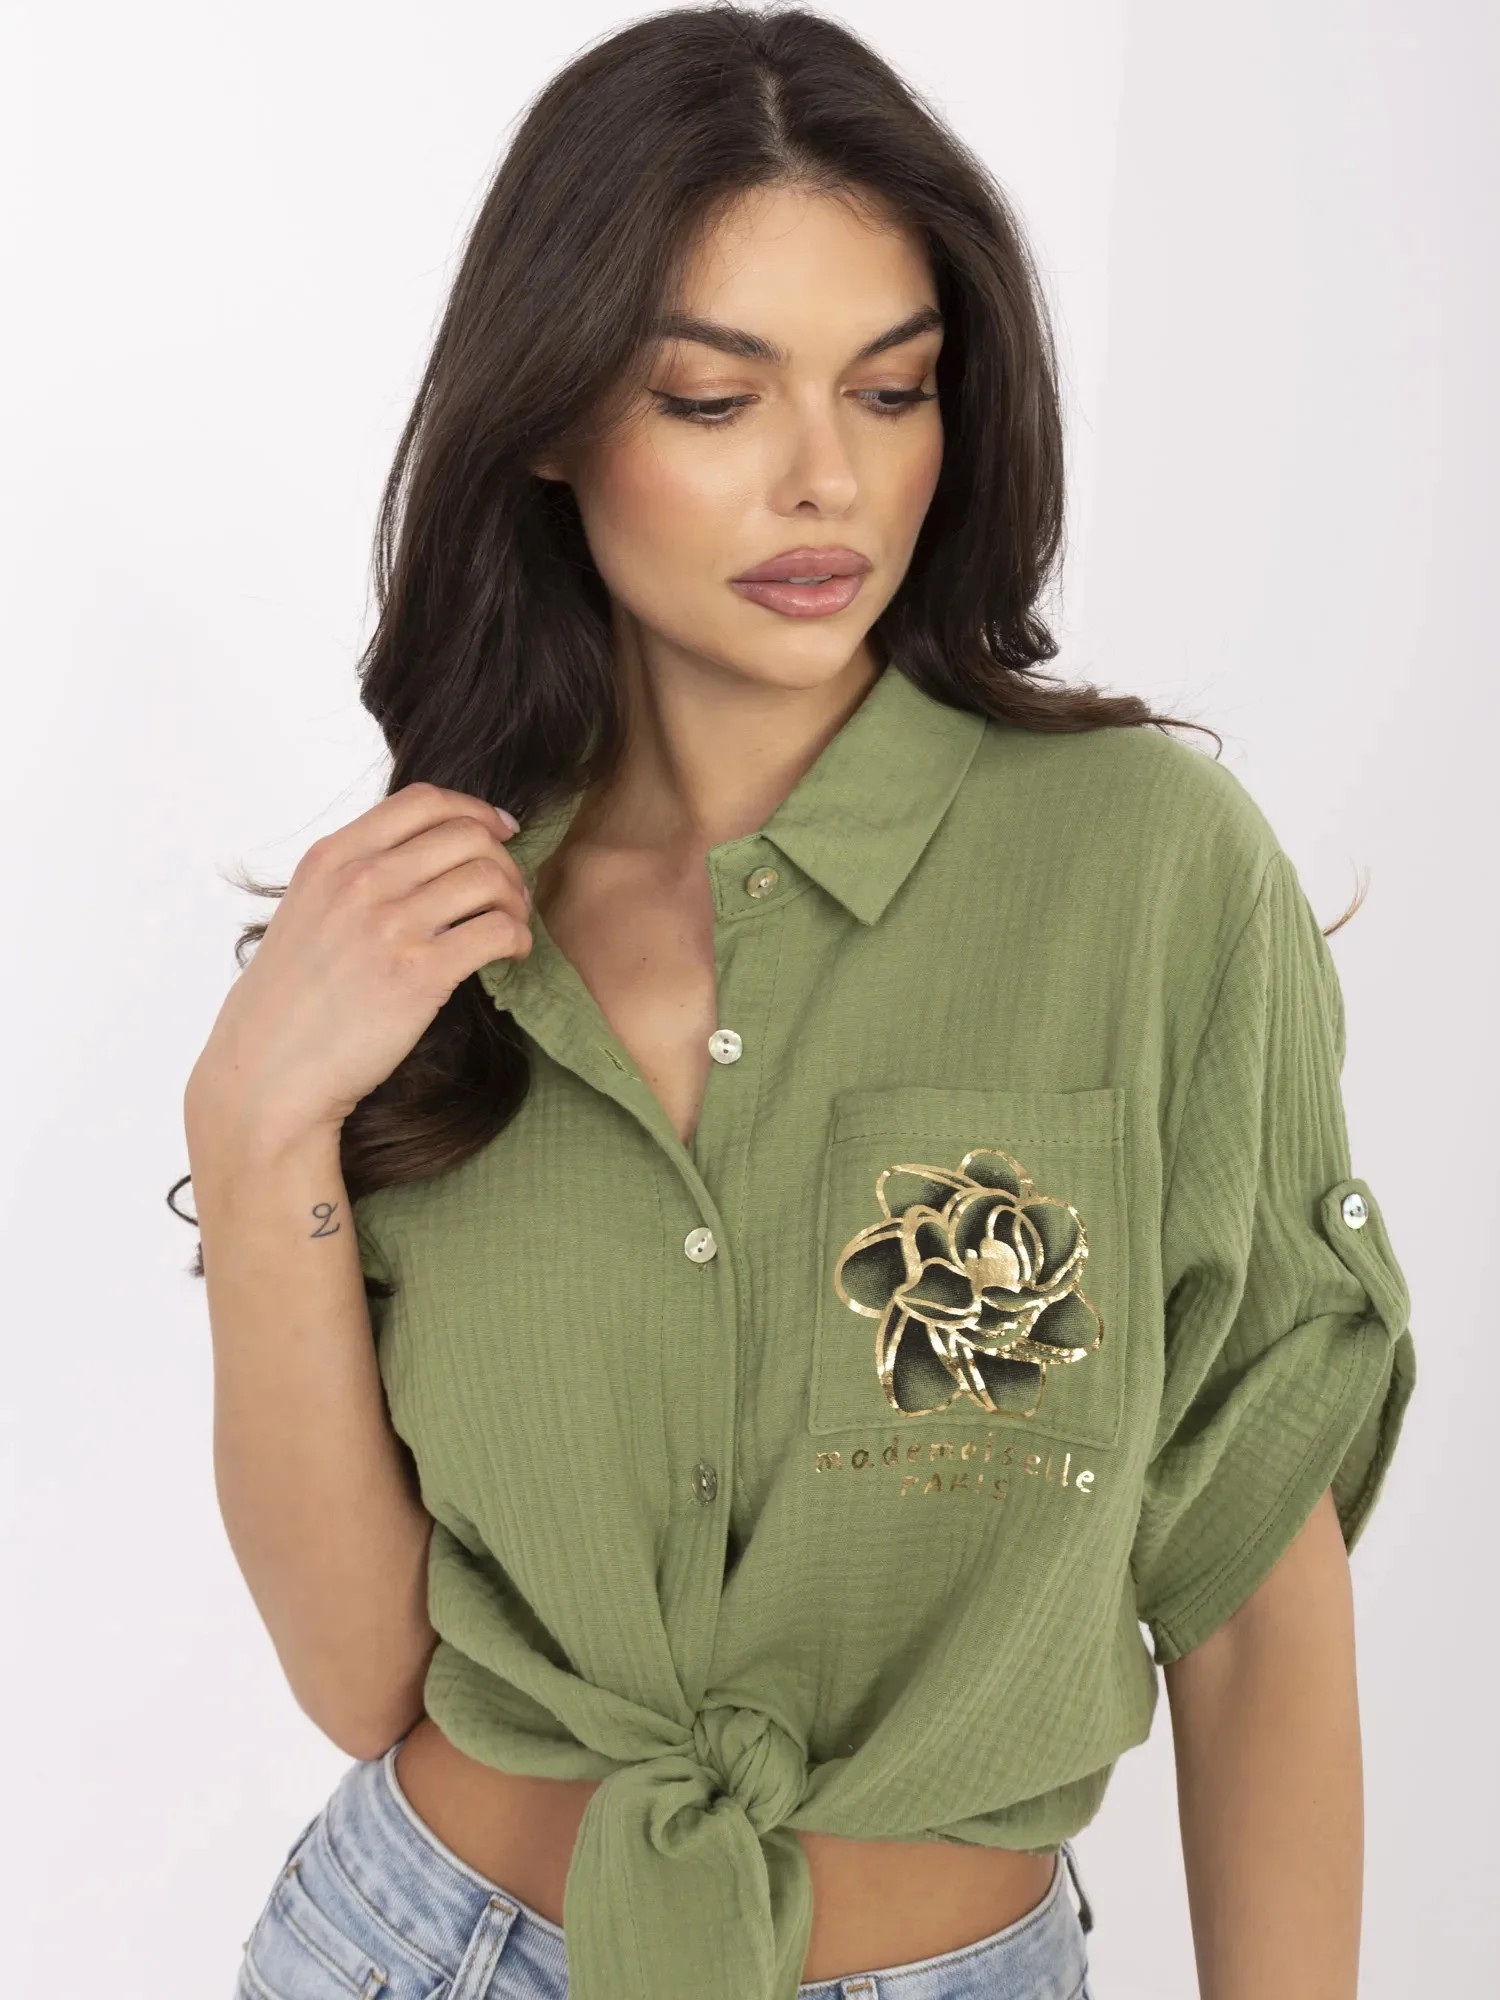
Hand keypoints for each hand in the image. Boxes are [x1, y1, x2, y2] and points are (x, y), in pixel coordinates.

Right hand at [185, 782, 531, 1143]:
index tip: (499, 830)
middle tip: (509, 892)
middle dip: (503, 858)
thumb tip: (422, 854)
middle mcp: (361, 881)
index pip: (423, 800)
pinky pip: (499, 930)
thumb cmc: (290, 1001)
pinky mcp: (420, 973)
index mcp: (332, 858)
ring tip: (510, 925)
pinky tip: (511, 955)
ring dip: (515, 899)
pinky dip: (518, 938)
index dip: (474, 810)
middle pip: (467, 834)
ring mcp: (390, 924)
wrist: (269, 1071)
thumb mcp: (306, 911)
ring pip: (490, 876)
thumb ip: (353, 875)